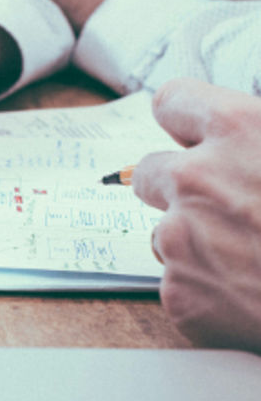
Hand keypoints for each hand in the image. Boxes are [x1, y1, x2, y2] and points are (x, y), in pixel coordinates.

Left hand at [131, 78, 260, 352]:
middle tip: (227, 208)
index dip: (186, 122)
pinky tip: (253, 297)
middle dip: (180, 187)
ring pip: (165, 232)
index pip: (172, 103)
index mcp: (238, 129)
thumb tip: (248, 137)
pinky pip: (180, 285)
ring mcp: (180, 238)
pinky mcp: (179, 294)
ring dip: (197, 243)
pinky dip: (209, 293)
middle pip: (150, 170)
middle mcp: (196, 179)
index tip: (194, 136)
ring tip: (253, 259)